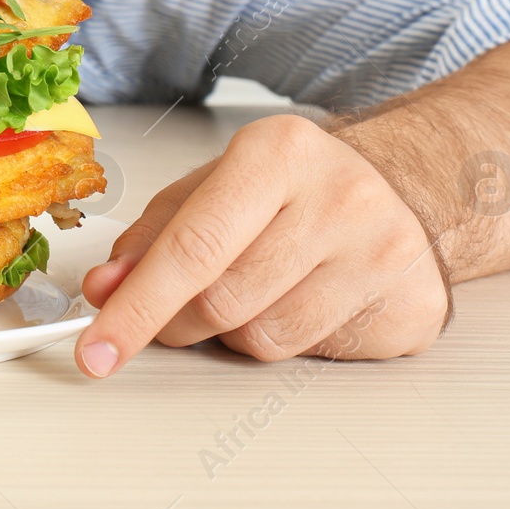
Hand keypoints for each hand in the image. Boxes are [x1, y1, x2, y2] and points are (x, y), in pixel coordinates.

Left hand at [74, 114, 448, 376]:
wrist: (396, 187)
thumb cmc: (292, 188)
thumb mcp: (212, 188)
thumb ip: (152, 237)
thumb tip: (106, 290)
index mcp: (278, 152)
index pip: (192, 246)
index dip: (136, 306)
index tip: (97, 347)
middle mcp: (339, 196)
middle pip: (221, 300)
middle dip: (177, 320)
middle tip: (171, 312)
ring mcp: (384, 252)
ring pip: (264, 338)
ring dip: (233, 332)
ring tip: (254, 289)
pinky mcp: (412, 304)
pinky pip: (311, 356)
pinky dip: (285, 342)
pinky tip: (301, 300)